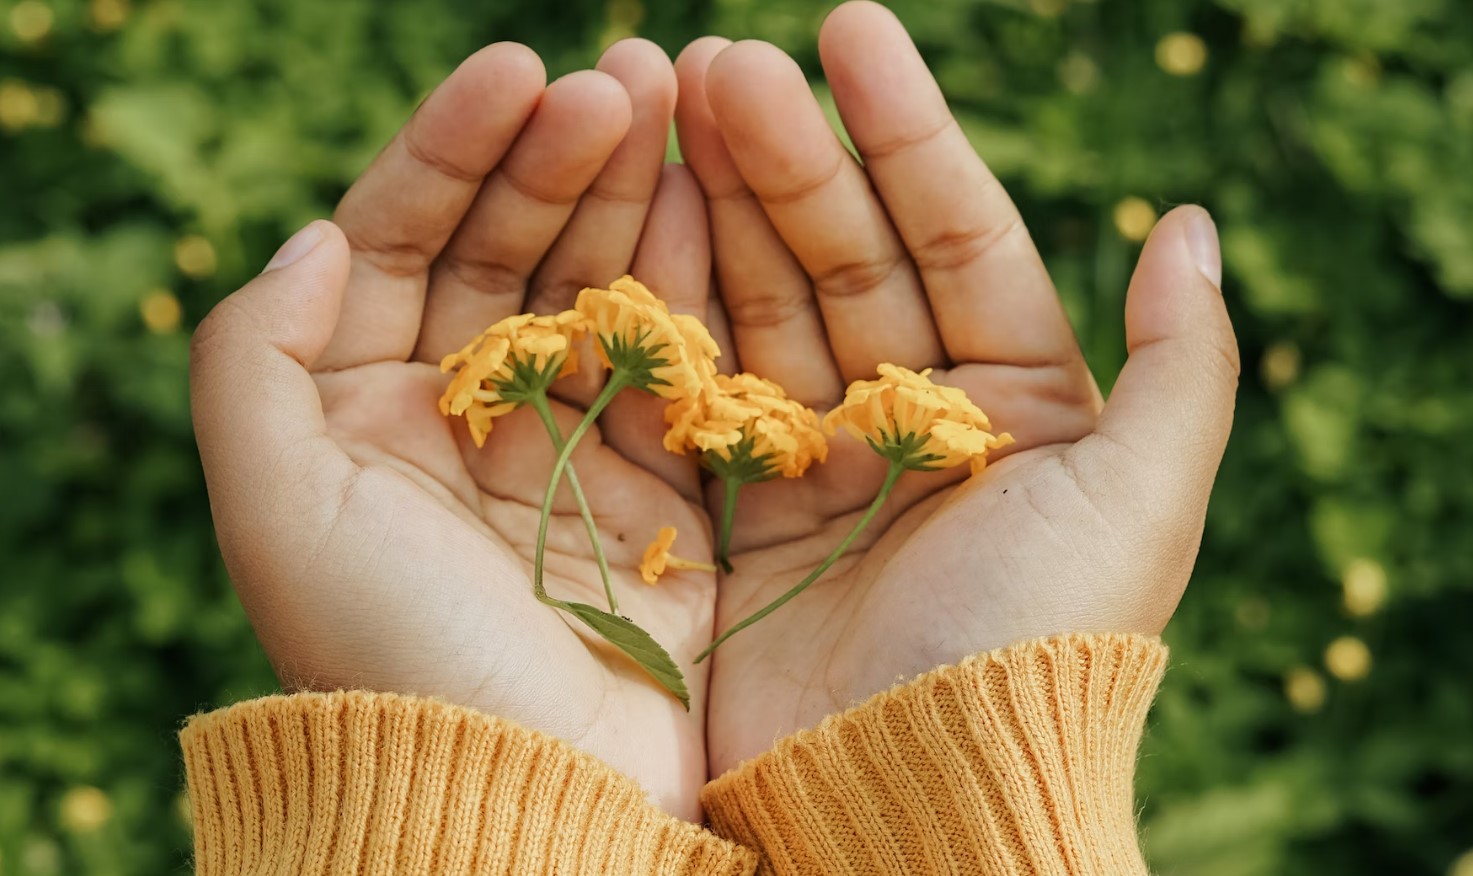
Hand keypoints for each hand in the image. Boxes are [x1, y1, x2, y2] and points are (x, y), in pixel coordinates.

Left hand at [190, 40, 719, 818]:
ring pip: (594, 283)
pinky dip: (689, 275)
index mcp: (361, 407)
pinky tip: (710, 197)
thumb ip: (253, 355)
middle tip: (627, 73)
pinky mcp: (655, 480)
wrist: (528, 787)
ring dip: (631, 191)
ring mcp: (566, 440)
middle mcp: (462, 413)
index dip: (453, 148)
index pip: (400, 239)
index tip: (518, 70)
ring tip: (677, 101)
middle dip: (559, 155)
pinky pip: (670, 353)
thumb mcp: (275, 508)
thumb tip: (317, 230)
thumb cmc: (391, 653)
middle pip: (505, 247)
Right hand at [674, 2, 1238, 776]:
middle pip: (845, 256)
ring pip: (763, 305)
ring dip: (719, 206)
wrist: (914, 796)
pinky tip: (634, 220)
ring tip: (667, 101)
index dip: (905, 129)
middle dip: (788, 154)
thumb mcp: (1138, 501)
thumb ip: (1184, 364)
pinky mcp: (735, 518)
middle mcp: (915, 424)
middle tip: (722, 59)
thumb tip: (1196, 225)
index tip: (846, 29)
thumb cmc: (1037, 646)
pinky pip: (699, 386)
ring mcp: (816, 465)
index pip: (956, 232)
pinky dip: (667, 306)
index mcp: (1015, 405)